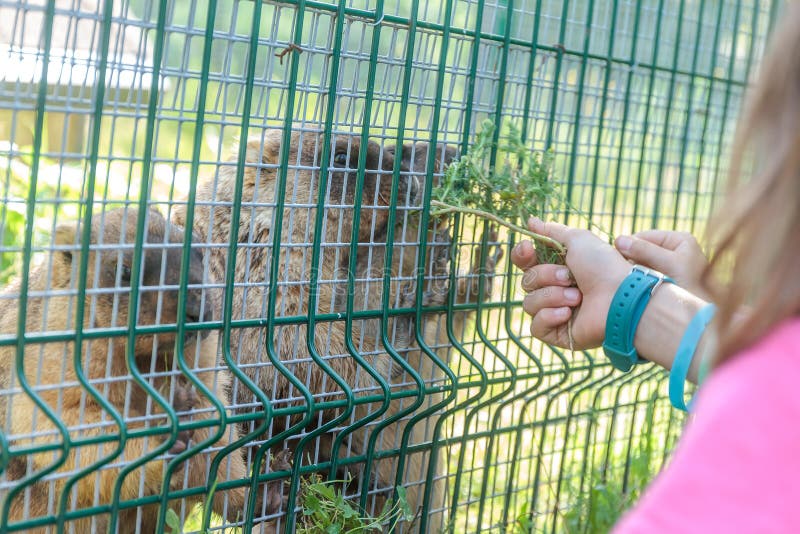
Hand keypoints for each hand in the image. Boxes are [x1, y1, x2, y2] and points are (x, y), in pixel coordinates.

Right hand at [510, 218, 629, 349]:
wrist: (620, 297)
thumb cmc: (604, 266)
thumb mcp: (578, 239)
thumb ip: (552, 231)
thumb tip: (531, 221)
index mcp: (557, 268)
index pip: (525, 263)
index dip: (522, 255)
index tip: (527, 248)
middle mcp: (554, 290)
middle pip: (526, 281)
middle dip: (545, 276)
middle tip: (568, 277)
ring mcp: (555, 312)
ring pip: (529, 303)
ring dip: (552, 296)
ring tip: (577, 297)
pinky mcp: (558, 333)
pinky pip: (536, 326)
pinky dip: (549, 316)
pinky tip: (568, 313)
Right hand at [614, 230, 709, 297]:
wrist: (706, 319)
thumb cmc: (692, 288)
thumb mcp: (668, 264)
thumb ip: (644, 250)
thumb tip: (618, 240)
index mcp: (680, 240)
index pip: (643, 237)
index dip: (628, 248)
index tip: (617, 262)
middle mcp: (675, 251)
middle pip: (641, 251)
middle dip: (632, 263)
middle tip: (626, 276)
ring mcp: (669, 267)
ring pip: (641, 265)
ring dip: (634, 274)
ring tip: (632, 285)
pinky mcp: (665, 281)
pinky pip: (645, 277)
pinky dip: (639, 282)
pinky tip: (637, 290)